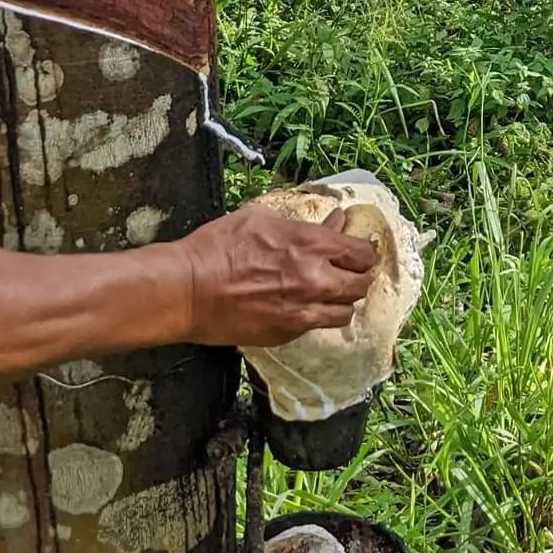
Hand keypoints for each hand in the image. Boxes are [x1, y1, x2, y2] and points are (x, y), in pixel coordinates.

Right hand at [180, 206, 376, 349]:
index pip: (363, 254)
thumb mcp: (262, 219)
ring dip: (340, 301)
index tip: (355, 250)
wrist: (188, 290)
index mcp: (311, 245)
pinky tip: (299, 305)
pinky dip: (314, 316)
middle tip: (344, 271)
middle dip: (356, 276)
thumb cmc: (218, 247)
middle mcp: (315, 281)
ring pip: (345, 313)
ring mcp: (302, 312)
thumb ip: (306, 223)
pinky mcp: (288, 334)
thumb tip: (337, 220)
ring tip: (326, 292)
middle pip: (361, 286)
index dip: (362, 251)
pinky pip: (316, 327)